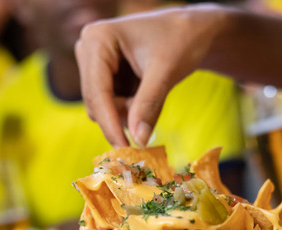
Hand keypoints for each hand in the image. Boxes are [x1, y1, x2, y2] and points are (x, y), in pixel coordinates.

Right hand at [75, 5, 229, 146]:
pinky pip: (111, 104)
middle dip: (123, 115)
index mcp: (97, 39)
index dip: (109, 122)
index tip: (124, 148)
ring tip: (155, 95)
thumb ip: (148, 106)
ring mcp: (94, 61)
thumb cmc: (182, 39)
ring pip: (103, 106)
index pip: (97, 90)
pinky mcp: (103, 74)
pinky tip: (149, 94)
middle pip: (95, 101)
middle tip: (149, 122)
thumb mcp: (166, 72)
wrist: (194, 30)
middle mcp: (88, 47)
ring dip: (128, 113)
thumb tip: (138, 141)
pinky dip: (131, 109)